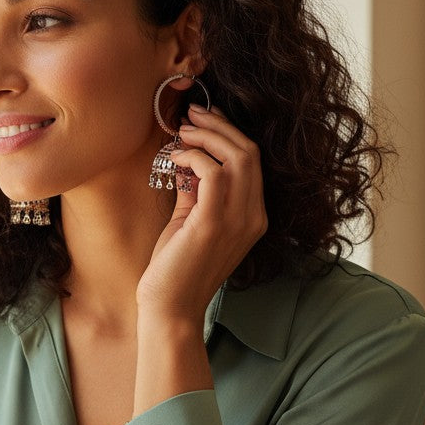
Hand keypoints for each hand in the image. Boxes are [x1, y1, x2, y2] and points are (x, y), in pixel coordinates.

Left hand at [138, 104, 266, 324]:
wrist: (170, 308)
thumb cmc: (176, 267)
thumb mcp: (192, 220)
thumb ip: (198, 191)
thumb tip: (190, 155)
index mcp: (253, 216)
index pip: (253, 162)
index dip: (229, 133)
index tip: (203, 119)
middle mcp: (253, 217)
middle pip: (250, 152)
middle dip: (218, 126)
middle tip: (190, 116)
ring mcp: (237, 221)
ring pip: (238, 156)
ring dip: (207, 136)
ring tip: (181, 132)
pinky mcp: (213, 224)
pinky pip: (213, 173)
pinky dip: (193, 157)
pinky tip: (174, 158)